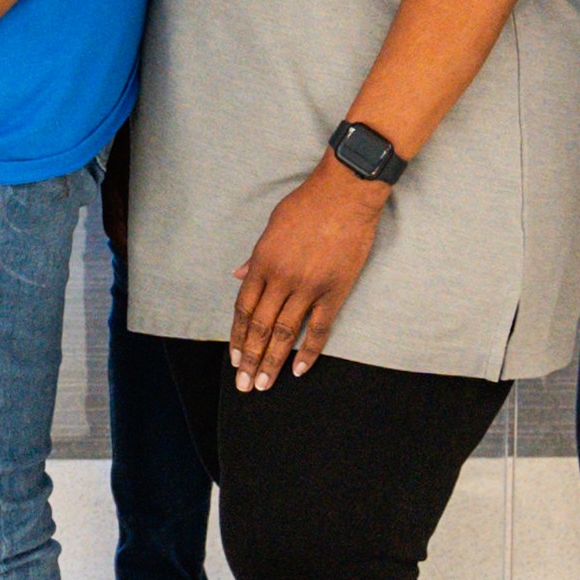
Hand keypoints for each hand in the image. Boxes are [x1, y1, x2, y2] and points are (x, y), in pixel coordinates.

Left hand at [224, 162, 387, 381]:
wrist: (345, 194)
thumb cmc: (306, 204)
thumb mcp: (271, 226)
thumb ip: (255, 257)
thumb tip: (238, 277)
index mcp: (262, 262)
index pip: (244, 309)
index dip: (239, 337)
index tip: (235, 358)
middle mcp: (281, 278)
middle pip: (261, 327)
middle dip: (250, 359)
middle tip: (244, 384)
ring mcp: (309, 287)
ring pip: (286, 333)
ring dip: (273, 361)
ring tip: (264, 384)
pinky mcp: (334, 291)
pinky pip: (320, 328)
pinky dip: (309, 351)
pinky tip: (299, 369)